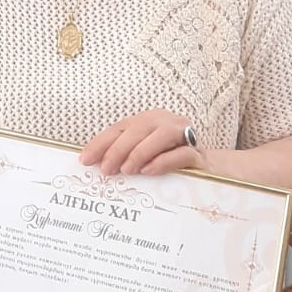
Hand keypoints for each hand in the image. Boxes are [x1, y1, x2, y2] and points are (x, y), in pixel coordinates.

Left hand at [82, 111, 208, 177]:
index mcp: (146, 120)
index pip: (118, 129)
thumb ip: (123, 155)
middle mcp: (164, 122)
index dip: (100, 143)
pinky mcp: (197, 153)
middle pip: (137, 130)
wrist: (206, 170)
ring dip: (139, 153)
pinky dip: (162, 161)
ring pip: (159, 136)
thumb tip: (95, 165)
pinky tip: (148, 171)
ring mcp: (183, 134)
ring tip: (126, 171)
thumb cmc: (167, 162)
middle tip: (106, 169)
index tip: (85, 160)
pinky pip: (180, 153)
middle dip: (117, 149)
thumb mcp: (142, 157)